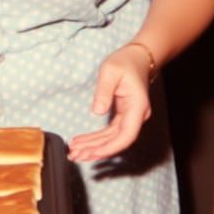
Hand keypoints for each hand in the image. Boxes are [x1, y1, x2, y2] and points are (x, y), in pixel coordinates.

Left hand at [67, 44, 151, 162]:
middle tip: (76, 156)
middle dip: (96, 151)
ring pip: (112, 139)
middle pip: (117, 141)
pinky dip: (96, 139)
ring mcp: (130, 117)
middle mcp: (137, 116)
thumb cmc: (125, 61)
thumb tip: (97, 111)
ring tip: (75, 152)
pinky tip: (83, 142)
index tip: (92, 153)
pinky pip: (110, 132)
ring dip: (94, 147)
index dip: (109, 148)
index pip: (126, 135)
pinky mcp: (123, 116)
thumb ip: (104, 91)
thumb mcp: (110, 71)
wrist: (138, 57)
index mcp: (137, 107)